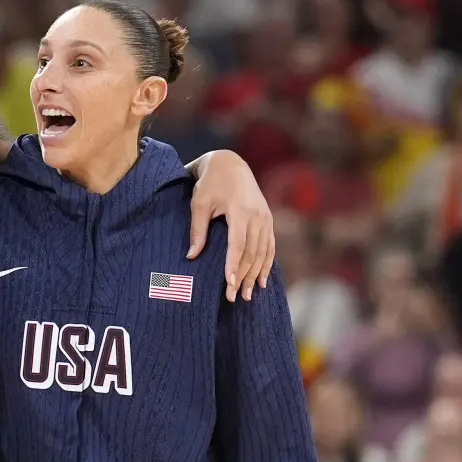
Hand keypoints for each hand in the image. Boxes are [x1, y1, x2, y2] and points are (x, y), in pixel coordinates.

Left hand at [186, 151, 274, 301]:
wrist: (230, 164)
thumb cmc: (210, 183)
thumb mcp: (199, 203)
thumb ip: (197, 230)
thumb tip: (191, 257)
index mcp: (240, 210)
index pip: (238, 245)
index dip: (233, 266)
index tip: (229, 284)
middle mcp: (257, 216)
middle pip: (252, 253)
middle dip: (244, 276)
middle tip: (235, 297)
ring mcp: (266, 218)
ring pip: (263, 252)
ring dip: (256, 275)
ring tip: (248, 295)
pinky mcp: (268, 219)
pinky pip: (270, 246)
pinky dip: (267, 264)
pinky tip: (261, 280)